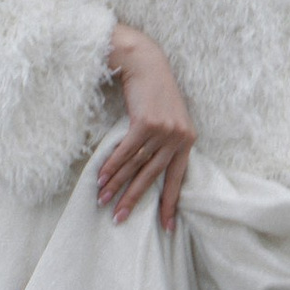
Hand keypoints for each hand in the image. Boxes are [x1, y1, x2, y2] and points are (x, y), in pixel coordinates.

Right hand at [98, 23, 194, 230]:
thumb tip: (148, 171)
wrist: (146, 62)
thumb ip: (165, 143)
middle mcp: (178, 137)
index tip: (167, 227)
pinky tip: (101, 179)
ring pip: (136, 165)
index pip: (178, 179)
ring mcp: (163, 130)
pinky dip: (112, 166)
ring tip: (103, 200)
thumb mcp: (169, 118)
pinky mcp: (146, 123)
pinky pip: (126, 151)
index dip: (170, 204)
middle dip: (134, 199)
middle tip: (120, 218)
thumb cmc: (154, 92)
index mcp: (187, 140)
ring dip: (117, 184)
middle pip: (152, 176)